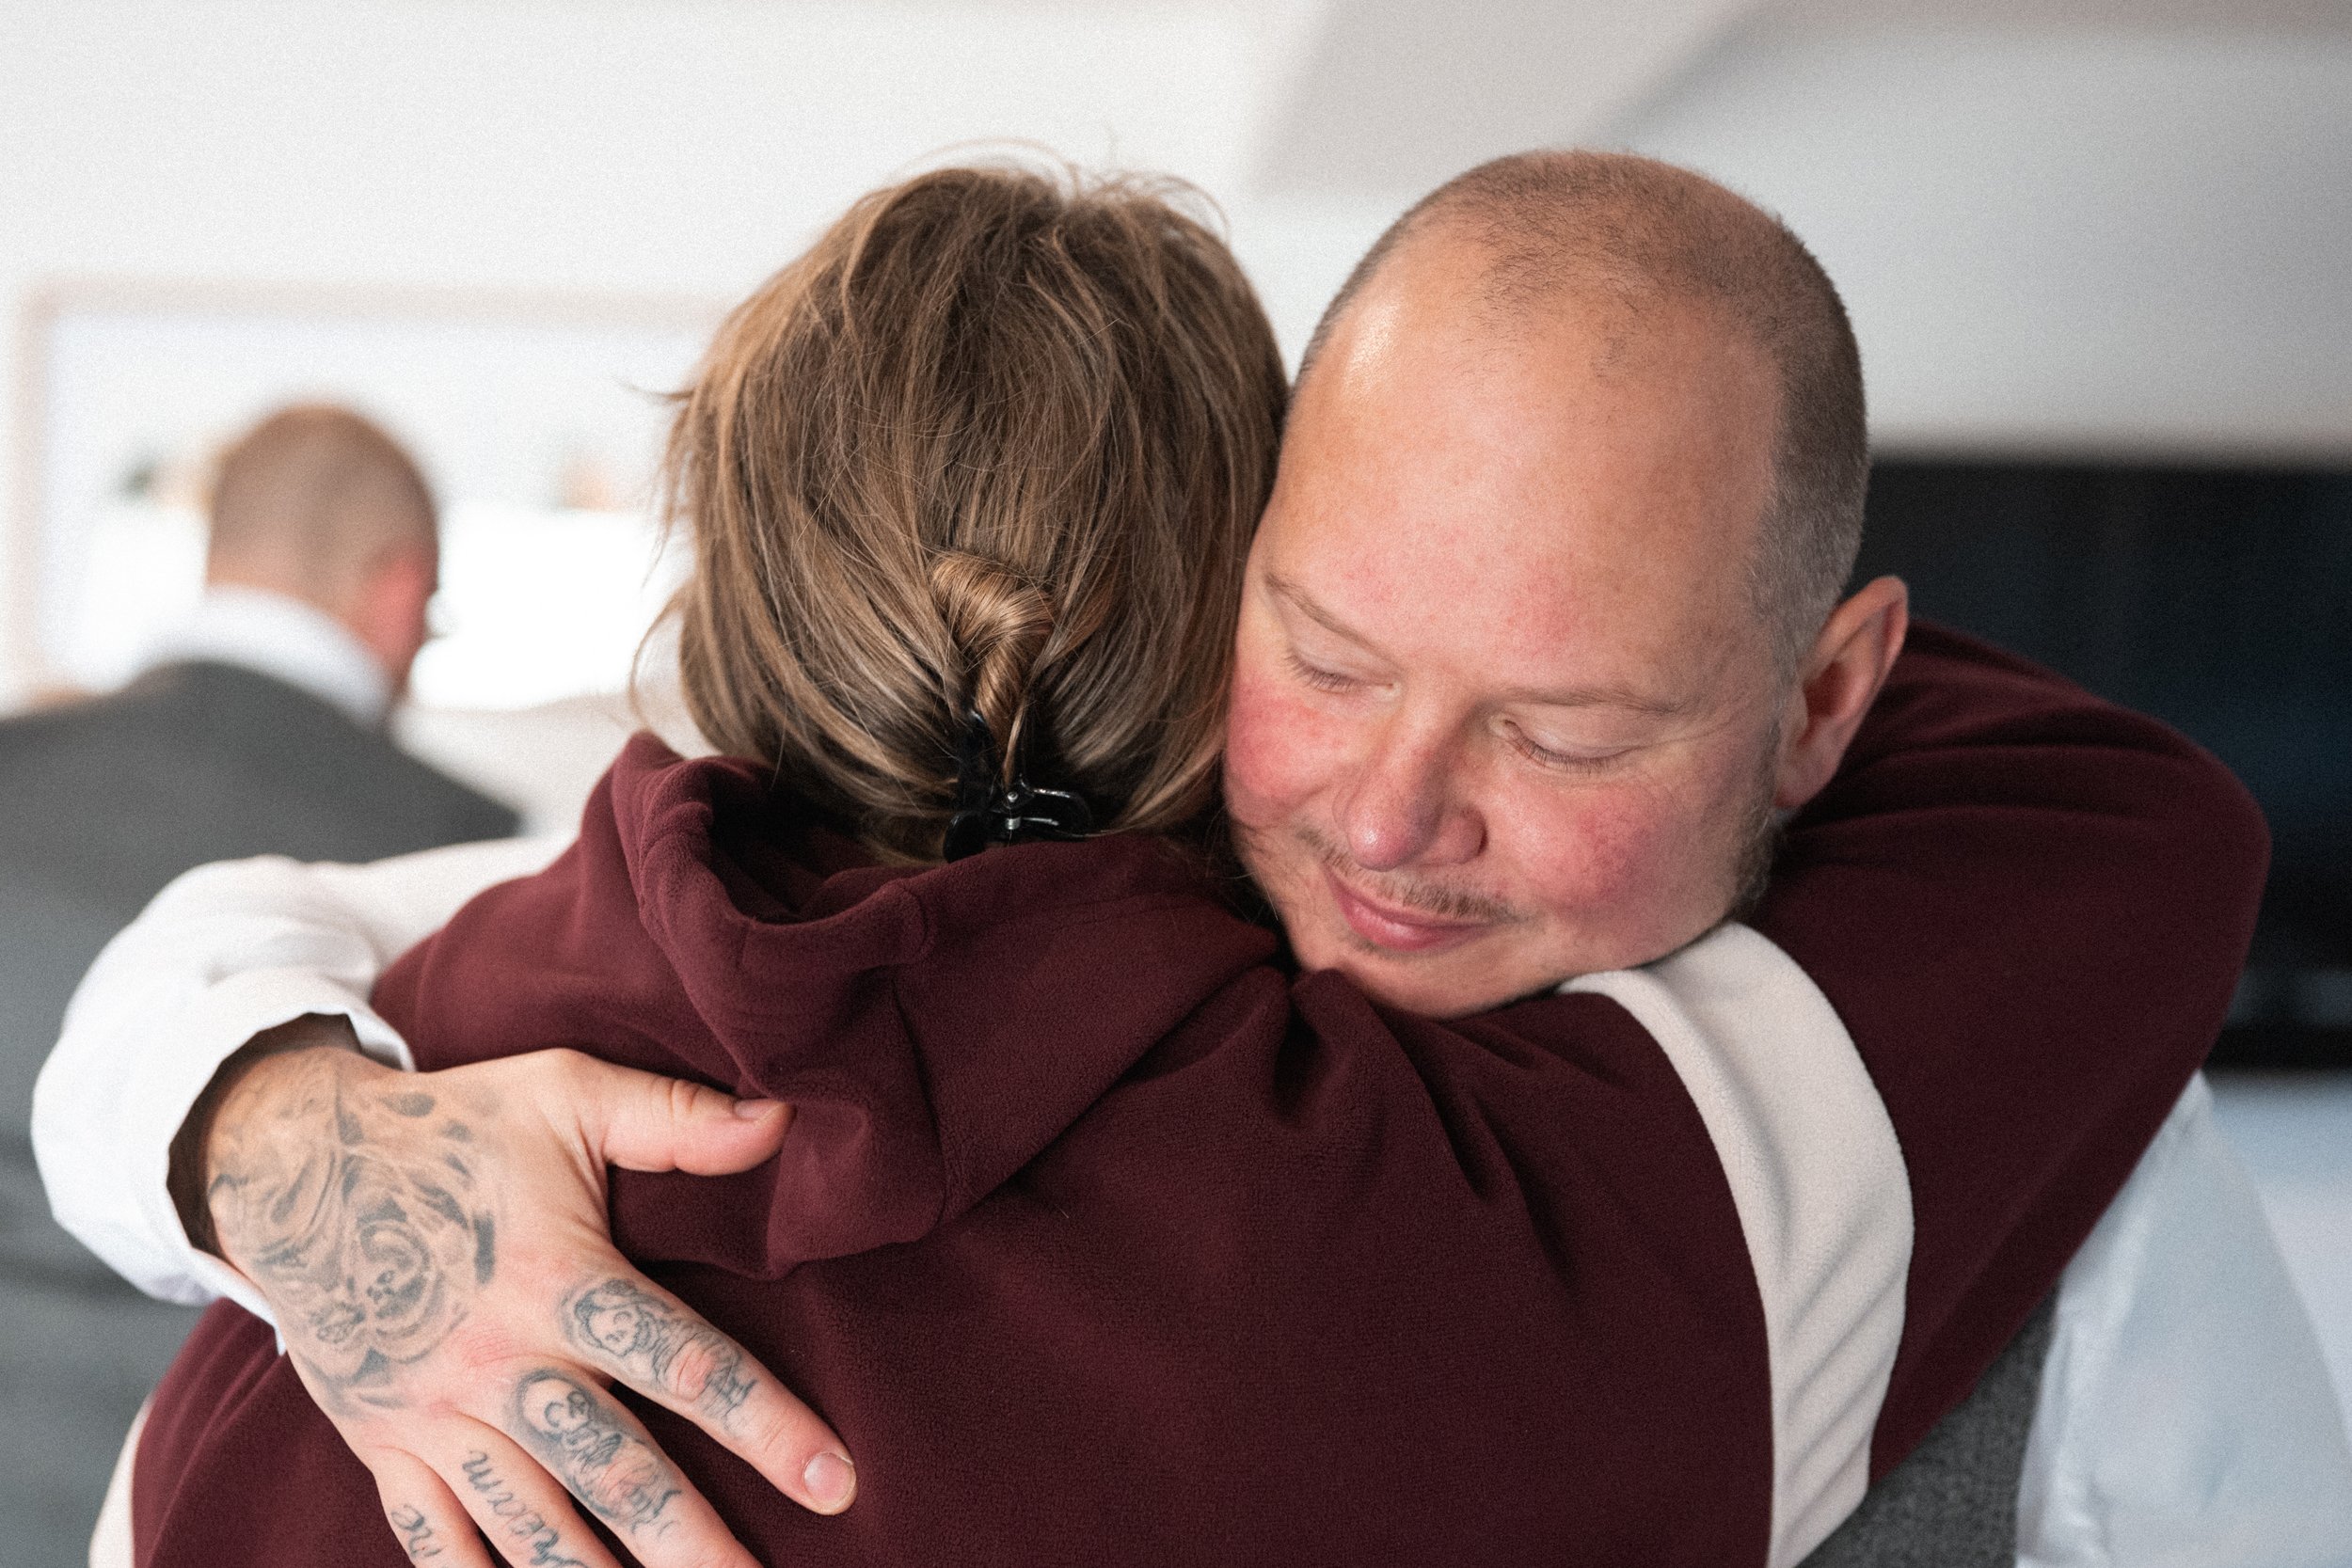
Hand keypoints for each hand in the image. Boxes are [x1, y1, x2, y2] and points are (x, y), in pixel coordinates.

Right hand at [188, 1022, 854, 1567]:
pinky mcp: (384, 1445)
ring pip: (532, 1525)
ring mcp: (435, 1414)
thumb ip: (676, 1118)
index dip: (767, 1425)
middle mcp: (498, 1361)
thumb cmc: (453, 1124)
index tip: (836, 1480)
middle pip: (614, 1471)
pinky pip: (436, 1541)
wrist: (288, 1163)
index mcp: (557, 1279)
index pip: (682, 1364)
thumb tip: (786, 1120)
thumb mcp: (565, 1093)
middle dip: (693, 1542)